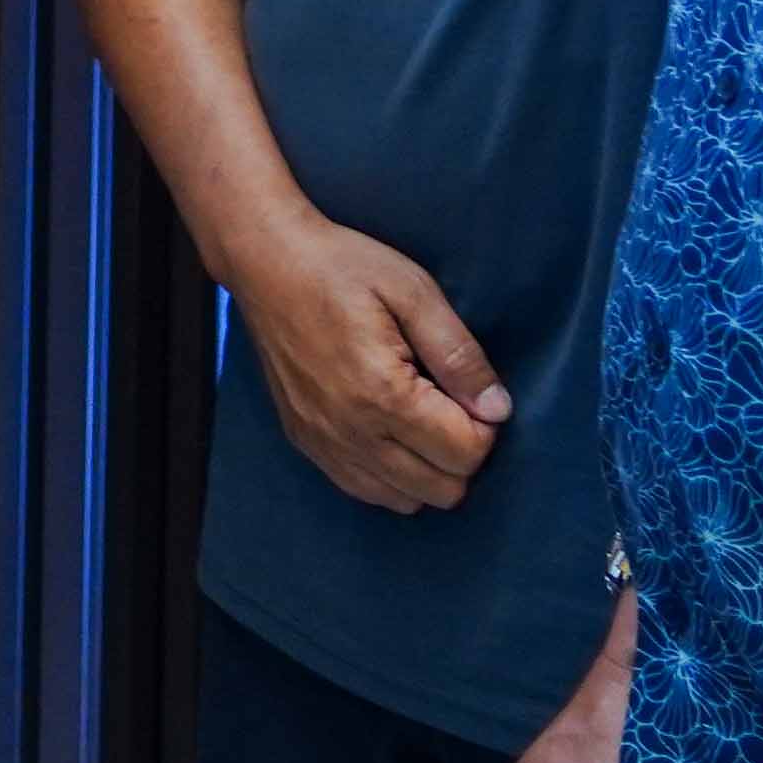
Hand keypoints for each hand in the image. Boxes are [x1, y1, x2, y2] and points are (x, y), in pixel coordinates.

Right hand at [233, 210, 508, 511]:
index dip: (485, 425)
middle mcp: (352, 433)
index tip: (469, 389)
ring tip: (420, 419)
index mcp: (384, 394)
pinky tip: (389, 432)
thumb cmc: (342, 266)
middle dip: (462, 452)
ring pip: (406, 501)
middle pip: (443, 490)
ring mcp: (325, 444)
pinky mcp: (305, 443)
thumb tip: (498, 410)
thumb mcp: (413, 291)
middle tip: (450, 404)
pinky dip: (392, 477)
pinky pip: (365, 492)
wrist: (264, 261)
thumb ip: (459, 354)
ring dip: (428, 470)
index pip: (466, 452)